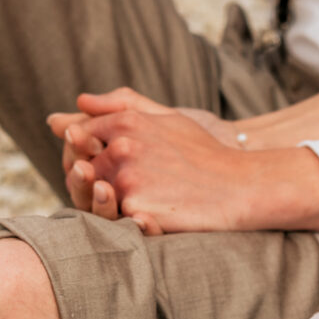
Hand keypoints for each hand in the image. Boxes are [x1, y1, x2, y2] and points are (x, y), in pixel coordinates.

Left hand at [46, 88, 238, 221]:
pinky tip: (151, 214)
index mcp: (127, 121)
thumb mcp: (166, 117)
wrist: (240, 186)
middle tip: (123, 186)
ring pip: (96, 194)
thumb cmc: (204, 151)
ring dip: (109, 199)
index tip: (104, 161)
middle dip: (93, 178)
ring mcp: (127, 178)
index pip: (81, 134)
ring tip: (141, 200)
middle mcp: (122, 146)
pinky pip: (115, 217)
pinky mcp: (136, 209)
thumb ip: (121, 104)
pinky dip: (126, 218)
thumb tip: (79, 101)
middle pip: (82, 167)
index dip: (85, 150)